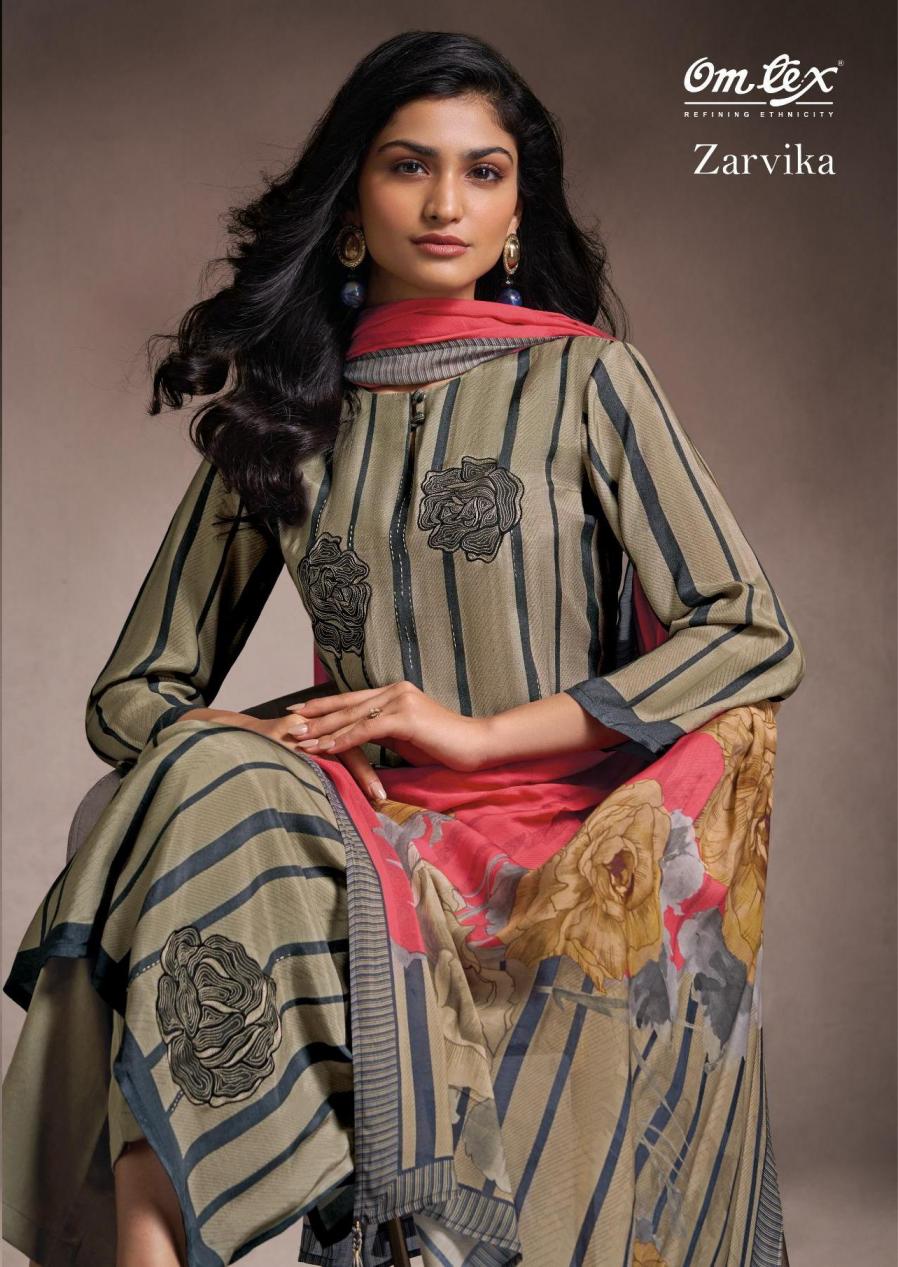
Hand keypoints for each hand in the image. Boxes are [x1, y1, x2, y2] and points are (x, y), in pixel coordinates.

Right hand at [177, 706, 400, 806]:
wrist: (223, 740)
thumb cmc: (264, 756)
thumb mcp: (302, 762)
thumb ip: (325, 769)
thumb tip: (349, 795)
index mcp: (327, 728)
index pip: (366, 737)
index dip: (386, 757)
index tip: (403, 782)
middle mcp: (318, 725)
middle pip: (360, 741)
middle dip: (379, 769)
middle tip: (397, 794)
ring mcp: (302, 729)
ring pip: (342, 750)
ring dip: (362, 775)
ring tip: (380, 798)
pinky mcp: (286, 735)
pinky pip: (314, 756)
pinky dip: (330, 773)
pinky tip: (340, 790)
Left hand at [284, 681, 487, 775]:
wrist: (477, 746)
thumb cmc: (444, 746)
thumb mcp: (406, 736)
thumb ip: (382, 731)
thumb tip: (358, 737)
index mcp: (394, 692)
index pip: (351, 699)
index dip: (323, 706)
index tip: (298, 712)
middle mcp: (395, 691)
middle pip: (346, 705)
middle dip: (315, 716)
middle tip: (288, 723)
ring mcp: (400, 701)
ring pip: (352, 717)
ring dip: (323, 731)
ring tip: (299, 739)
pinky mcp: (404, 718)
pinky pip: (366, 730)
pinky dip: (343, 741)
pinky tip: (325, 749)